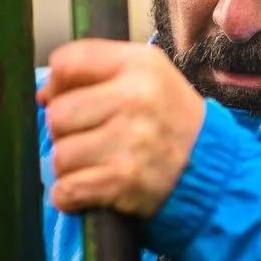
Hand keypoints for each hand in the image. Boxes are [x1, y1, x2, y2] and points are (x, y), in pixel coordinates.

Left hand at [39, 41, 206, 216]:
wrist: (215, 173)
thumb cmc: (172, 123)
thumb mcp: (150, 78)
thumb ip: (99, 71)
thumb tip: (44, 93)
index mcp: (140, 65)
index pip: (67, 63)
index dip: (57, 85)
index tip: (67, 100)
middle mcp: (135, 98)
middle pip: (58, 114)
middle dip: (65, 132)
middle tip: (88, 140)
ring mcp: (131, 141)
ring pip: (61, 155)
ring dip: (70, 168)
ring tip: (96, 166)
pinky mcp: (125, 181)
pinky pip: (67, 190)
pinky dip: (69, 196)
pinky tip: (88, 190)